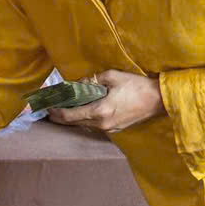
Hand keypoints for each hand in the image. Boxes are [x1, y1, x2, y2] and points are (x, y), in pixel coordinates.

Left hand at [47, 70, 164, 133]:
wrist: (158, 100)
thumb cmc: (136, 85)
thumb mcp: (112, 76)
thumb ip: (91, 80)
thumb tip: (76, 84)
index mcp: (99, 111)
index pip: (68, 116)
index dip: (54, 111)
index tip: (46, 105)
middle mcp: (101, 124)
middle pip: (73, 123)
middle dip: (59, 115)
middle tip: (50, 105)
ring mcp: (108, 129)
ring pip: (82, 125)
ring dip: (71, 117)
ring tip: (62, 106)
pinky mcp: (114, 129)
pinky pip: (93, 125)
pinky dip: (83, 118)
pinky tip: (80, 109)